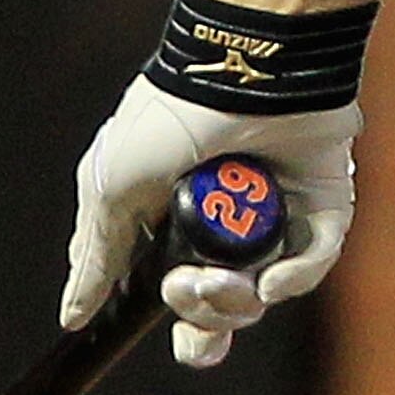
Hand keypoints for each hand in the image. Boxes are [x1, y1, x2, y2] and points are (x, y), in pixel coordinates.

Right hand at [61, 72, 358, 369]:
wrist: (241, 69)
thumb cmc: (170, 117)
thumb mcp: (111, 185)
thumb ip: (97, 255)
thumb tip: (73, 316)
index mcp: (176, 220)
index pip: (176, 291)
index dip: (174, 315)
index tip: (160, 325)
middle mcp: (227, 221)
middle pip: (220, 305)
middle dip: (202, 316)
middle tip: (187, 288)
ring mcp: (276, 212)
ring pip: (262, 290)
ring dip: (235, 299)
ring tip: (221, 277)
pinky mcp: (321, 201)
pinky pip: (314, 260)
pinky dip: (294, 278)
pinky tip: (271, 281)